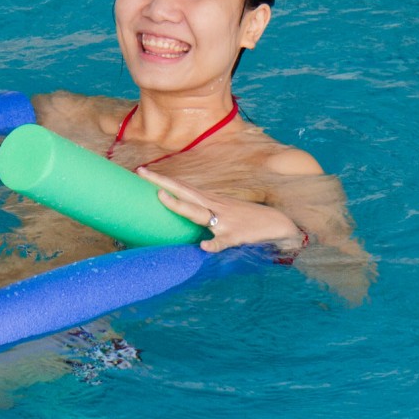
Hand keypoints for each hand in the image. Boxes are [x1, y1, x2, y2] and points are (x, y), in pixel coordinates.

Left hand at [136, 167, 304, 252]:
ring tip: (162, 199)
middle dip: (162, 183)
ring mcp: (224, 221)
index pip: (182, 188)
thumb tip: (183, 209)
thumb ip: (203, 210)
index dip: (162, 180)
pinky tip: (204, 247)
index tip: (141, 171)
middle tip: (141, 173)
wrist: (277, 224)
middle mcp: (214, 207)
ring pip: (199, 213)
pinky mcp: (236, 236)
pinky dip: (213, 244)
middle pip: (185, 193)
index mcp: (210, 201)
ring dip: (181, 206)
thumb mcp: (223, 210)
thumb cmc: (246, 218)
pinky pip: (222, 241)